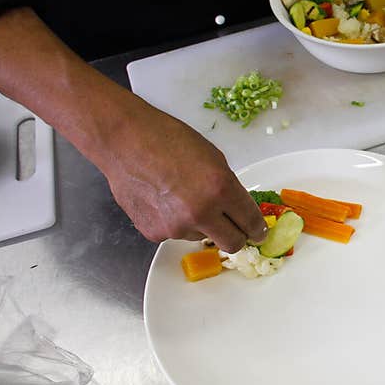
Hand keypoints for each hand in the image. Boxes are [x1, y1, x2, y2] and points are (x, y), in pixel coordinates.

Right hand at [100, 105, 266, 252]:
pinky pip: (176, 234)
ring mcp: (176, 226)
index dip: (257, 229)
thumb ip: (228, 188)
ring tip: (183, 197)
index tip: (259, 233)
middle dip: (237, 237)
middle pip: (232, 244)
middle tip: (234, 228)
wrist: (125, 141)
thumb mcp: (214, 158)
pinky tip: (165, 201)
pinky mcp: (154, 233)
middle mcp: (201, 213)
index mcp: (221, 189)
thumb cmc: (169, 140)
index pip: (250, 222)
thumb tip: (238, 210)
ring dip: (201, 224)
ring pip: (201, 236)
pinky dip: (176, 223)